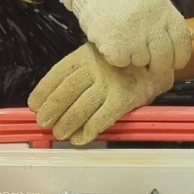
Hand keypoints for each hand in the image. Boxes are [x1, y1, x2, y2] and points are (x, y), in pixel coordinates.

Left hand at [29, 43, 171, 145]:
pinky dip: (88, 131)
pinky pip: (101, 119)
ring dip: (67, 124)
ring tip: (60, 133)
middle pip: (66, 92)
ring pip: (81, 108)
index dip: (43, 91)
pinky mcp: (124, 99)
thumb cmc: (124, 62)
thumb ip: (80, 71)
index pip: (58, 74)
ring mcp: (110, 84)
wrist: (159, 59)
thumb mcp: (98, 56)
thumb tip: (53, 97)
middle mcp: (95, 68)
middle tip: (44, 123)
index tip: (34, 105)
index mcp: (85, 55)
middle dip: (52, 110)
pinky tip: (80, 138)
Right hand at [62, 0, 193, 76]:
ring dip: (135, 57)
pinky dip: (117, 56)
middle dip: (157, 64)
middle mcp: (154, 28)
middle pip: (163, 60)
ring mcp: (134, 39)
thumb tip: (180, 41)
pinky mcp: (115, 47)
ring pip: (141, 61)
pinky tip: (113, 41)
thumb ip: (167, 19)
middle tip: (149, 61)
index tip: (173, 61)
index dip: (179, 58)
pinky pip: (121, 61)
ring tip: (126, 42)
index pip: (182, 45)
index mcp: (167, 14)